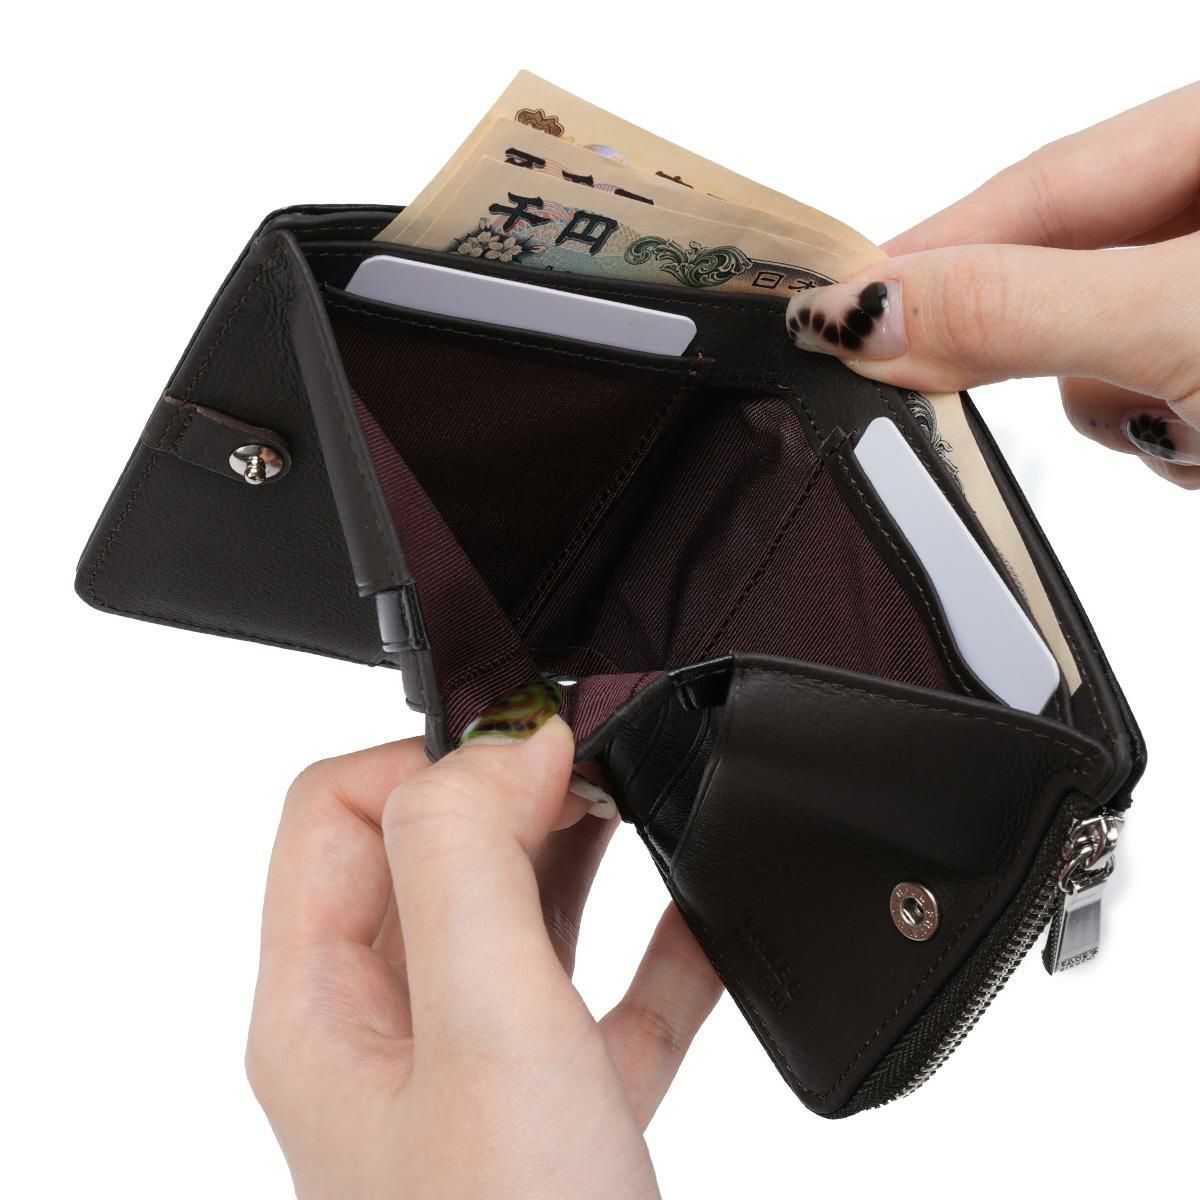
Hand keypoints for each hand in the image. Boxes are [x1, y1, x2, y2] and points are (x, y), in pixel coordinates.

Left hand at [246, 718, 720, 1199]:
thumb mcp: (480, 1035)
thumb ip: (468, 861)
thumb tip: (509, 742)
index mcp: (325, 1013)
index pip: (339, 813)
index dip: (435, 760)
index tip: (539, 755)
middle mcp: (389, 1041)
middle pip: (431, 856)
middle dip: (511, 790)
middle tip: (597, 763)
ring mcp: (476, 1084)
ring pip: (515, 923)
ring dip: (574, 851)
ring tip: (637, 801)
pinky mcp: (565, 1123)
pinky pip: (607, 1005)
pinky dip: (654, 952)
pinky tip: (697, 922)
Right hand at [785, 83, 1199, 487]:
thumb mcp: (1180, 321)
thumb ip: (1015, 312)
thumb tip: (866, 317)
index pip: (1044, 180)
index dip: (934, 249)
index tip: (837, 308)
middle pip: (1063, 271)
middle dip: (1030, 347)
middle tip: (925, 388)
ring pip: (1105, 348)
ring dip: (1117, 408)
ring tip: (1184, 430)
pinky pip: (1151, 396)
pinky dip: (1164, 436)